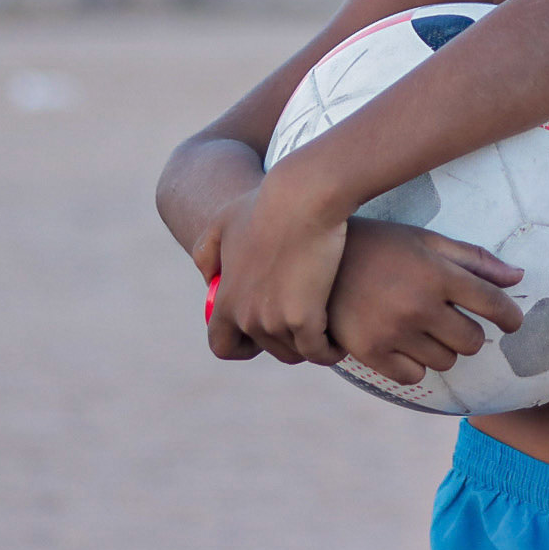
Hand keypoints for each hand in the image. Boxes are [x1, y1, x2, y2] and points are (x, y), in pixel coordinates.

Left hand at [208, 170, 347, 365]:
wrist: (302, 196)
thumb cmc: (267, 203)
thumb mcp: (223, 222)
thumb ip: (208, 254)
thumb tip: (211, 281)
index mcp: (226, 299)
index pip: (222, 345)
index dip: (241, 346)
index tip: (261, 335)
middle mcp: (245, 316)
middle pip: (268, 349)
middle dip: (287, 340)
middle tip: (306, 322)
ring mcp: (273, 320)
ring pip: (295, 353)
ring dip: (310, 346)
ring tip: (325, 330)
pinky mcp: (304, 319)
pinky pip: (319, 352)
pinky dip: (330, 352)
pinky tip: (339, 341)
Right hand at [328, 219, 524, 385]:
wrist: (316, 258)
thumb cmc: (380, 246)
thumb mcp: (426, 240)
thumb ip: (473, 260)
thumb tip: (518, 276)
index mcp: (436, 273)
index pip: (493, 305)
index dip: (510, 317)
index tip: (512, 321)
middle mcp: (418, 305)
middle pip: (472, 341)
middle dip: (470, 332)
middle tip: (453, 319)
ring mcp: (393, 332)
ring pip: (445, 361)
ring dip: (442, 348)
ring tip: (421, 326)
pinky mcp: (370, 352)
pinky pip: (413, 377)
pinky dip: (415, 365)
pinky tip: (402, 342)